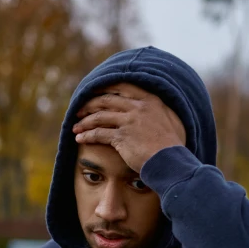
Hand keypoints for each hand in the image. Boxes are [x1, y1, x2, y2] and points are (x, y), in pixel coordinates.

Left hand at [72, 83, 186, 172]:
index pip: (122, 86)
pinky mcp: (121, 137)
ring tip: (75, 127)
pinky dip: (87, 135)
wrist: (171, 161)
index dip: (104, 88)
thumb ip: (156, 112)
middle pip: (106, 100)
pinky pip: (98, 133)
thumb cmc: (172, 145)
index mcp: (149, 100)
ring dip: (84, 121)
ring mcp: (129, 121)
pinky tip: (79, 138)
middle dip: (89, 104)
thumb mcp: (169, 120)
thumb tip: (149, 110)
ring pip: (99, 116)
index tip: (93, 92)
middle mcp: (137, 107)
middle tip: (79, 110)